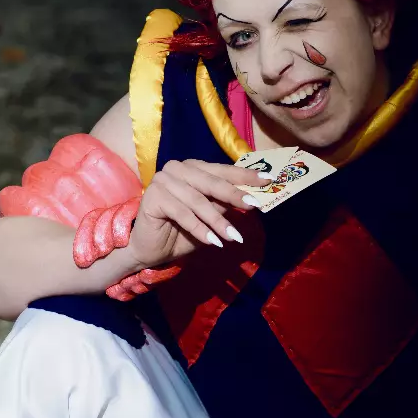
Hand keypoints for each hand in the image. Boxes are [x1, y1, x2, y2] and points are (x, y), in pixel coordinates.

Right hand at [73, 158, 265, 273]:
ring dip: (218, 221)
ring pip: (198, 201)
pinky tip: (213, 242)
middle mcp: (177, 169)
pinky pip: (182, 213)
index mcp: (193, 168)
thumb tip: (252, 198)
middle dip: (235, 195)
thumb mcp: (210, 216)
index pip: (222, 170)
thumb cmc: (181, 231)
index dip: (245, 176)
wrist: (150, 249)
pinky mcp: (153, 196)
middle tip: (254, 206)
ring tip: (234, 237)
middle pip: (211, 182)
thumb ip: (225, 204)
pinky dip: (199, 229)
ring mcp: (163, 180)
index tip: (267, 181)